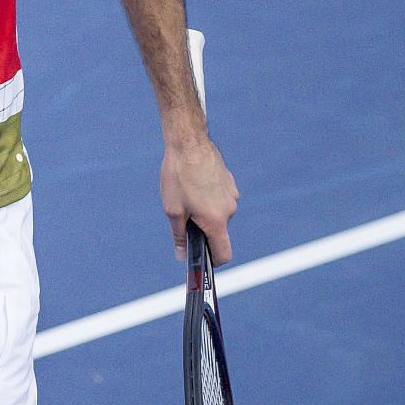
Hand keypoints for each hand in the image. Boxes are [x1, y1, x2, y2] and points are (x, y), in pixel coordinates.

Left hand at [161, 137, 239, 263]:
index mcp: (217, 221)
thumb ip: (180, 236)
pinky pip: (219, 198)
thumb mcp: (173, 210)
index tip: (201, 259)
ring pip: (218, 213)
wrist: (189, 142)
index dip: (212, 261)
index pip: (224, 254)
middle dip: (202, 230)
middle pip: (218, 231)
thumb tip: (182, 255)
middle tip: (182, 216)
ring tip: (186, 195)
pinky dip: (208, 197)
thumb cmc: (179, 176)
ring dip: (204, 211)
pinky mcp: (229, 182)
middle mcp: (229, 210)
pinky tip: (193, 183)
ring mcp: (232, 195)